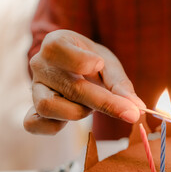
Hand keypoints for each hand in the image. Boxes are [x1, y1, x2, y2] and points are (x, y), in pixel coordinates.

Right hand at [24, 30, 144, 134]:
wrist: (75, 69)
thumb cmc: (92, 63)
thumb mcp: (108, 66)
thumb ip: (120, 85)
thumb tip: (136, 108)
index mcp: (57, 43)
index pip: (60, 51)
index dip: (81, 61)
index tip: (99, 65)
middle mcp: (40, 65)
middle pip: (69, 87)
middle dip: (104, 102)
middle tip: (131, 113)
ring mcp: (35, 88)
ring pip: (49, 107)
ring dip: (77, 112)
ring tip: (89, 106)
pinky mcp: (33, 109)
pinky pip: (34, 124)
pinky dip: (52, 127)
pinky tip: (68, 121)